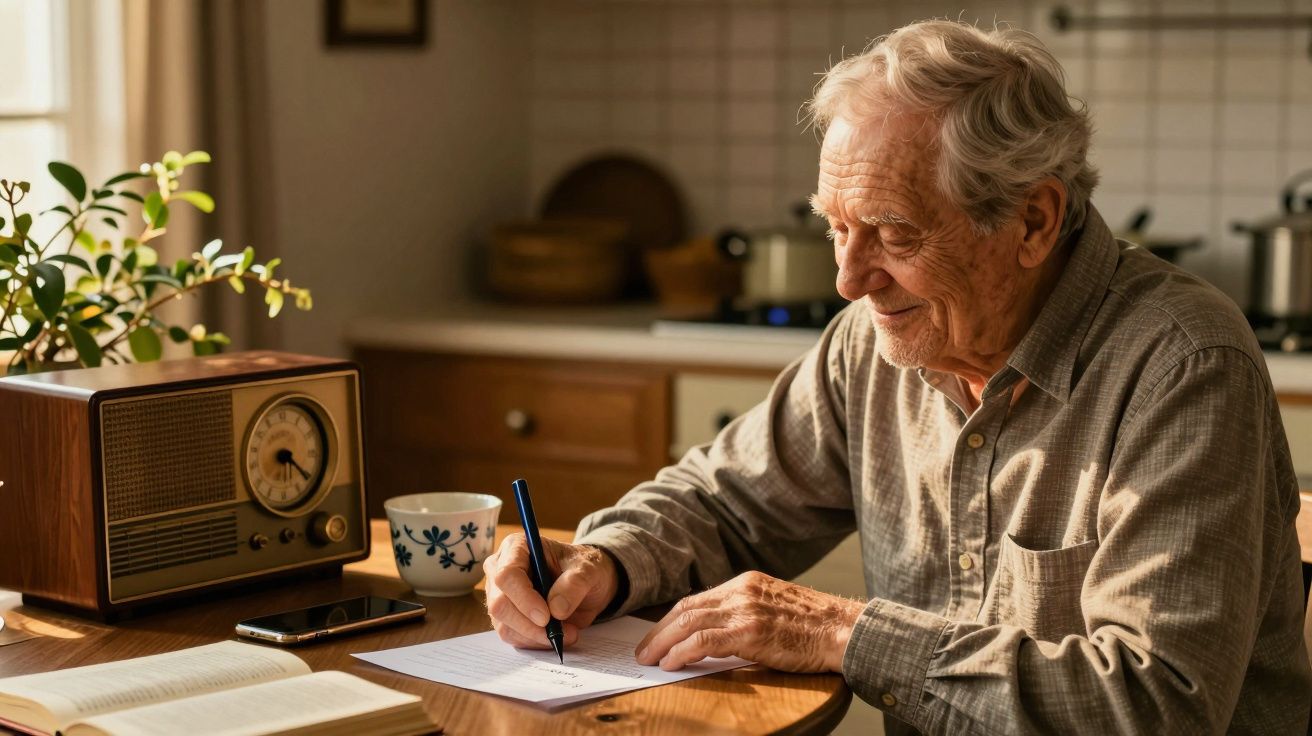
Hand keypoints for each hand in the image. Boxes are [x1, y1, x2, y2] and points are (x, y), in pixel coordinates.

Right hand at [483, 534, 619, 649]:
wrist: (586, 584)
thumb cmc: (583, 568)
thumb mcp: (588, 569)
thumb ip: (575, 583)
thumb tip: (556, 609)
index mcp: (517, 547)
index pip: (507, 575)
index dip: (524, 598)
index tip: (546, 616)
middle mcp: (500, 570)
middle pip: (500, 604)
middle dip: (529, 624)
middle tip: (560, 632)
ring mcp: (500, 595)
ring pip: (504, 625)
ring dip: (535, 636)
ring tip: (567, 633)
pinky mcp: (506, 617)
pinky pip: (513, 637)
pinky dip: (535, 642)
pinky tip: (555, 636)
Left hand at [635, 571, 864, 672]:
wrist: (844, 630)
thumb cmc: (816, 626)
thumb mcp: (776, 607)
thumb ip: (747, 612)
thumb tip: (718, 635)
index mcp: (747, 582)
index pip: (697, 599)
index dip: (672, 619)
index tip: (657, 635)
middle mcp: (742, 590)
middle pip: (686, 608)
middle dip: (659, 631)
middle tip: (643, 650)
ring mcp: (745, 609)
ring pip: (689, 622)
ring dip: (663, 643)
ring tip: (650, 660)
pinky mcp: (750, 631)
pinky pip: (703, 641)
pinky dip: (681, 652)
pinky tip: (671, 664)